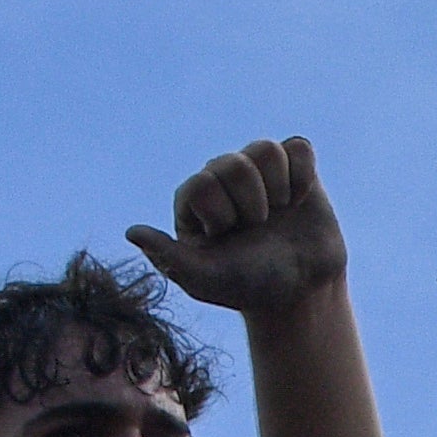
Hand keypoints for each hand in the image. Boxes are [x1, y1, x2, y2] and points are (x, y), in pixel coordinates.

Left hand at [131, 137, 350, 320]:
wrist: (303, 290)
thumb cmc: (251, 285)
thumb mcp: (206, 280)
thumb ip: (170, 257)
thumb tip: (132, 232)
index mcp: (195, 198)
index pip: (204, 183)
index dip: (223, 213)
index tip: (230, 236)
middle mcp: (223, 177)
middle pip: (235, 164)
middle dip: (253, 205)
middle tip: (258, 228)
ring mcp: (259, 169)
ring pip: (266, 149)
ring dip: (279, 189)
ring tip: (280, 212)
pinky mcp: (294, 167)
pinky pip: (298, 147)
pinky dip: (304, 176)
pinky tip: (298, 200)